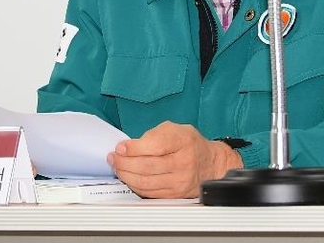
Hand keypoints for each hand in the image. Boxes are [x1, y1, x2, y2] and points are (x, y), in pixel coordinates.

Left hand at [107, 121, 241, 198]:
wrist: (210, 163)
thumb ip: (153, 135)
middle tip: (113, 157)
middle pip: (147, 166)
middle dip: (124, 162)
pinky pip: (149, 193)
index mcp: (183, 141)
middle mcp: (183, 162)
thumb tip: (128, 147)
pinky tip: (128, 177)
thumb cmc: (189, 144)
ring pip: (146, 182)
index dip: (133, 148)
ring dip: (126, 175)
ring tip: (117, 167)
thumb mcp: (175, 129)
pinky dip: (135, 185)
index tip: (120, 147)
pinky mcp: (175, 194)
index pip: (154, 145)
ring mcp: (180, 181)